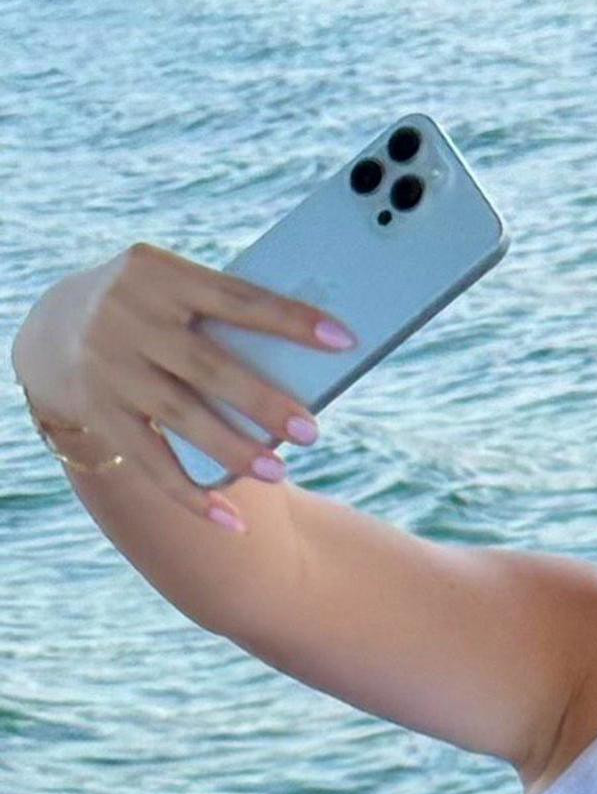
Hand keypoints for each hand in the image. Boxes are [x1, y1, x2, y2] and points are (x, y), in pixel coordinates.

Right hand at [11, 244, 353, 525]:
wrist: (54, 327)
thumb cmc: (153, 307)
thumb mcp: (175, 288)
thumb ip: (225, 313)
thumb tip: (310, 362)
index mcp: (158, 273)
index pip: (236, 297)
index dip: (291, 319)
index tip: (345, 341)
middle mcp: (126, 318)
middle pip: (207, 366)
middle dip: (261, 401)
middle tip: (312, 431)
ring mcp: (108, 367)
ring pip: (179, 416)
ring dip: (232, 449)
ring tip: (279, 472)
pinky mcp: (97, 412)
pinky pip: (149, 460)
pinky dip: (190, 494)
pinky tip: (230, 520)